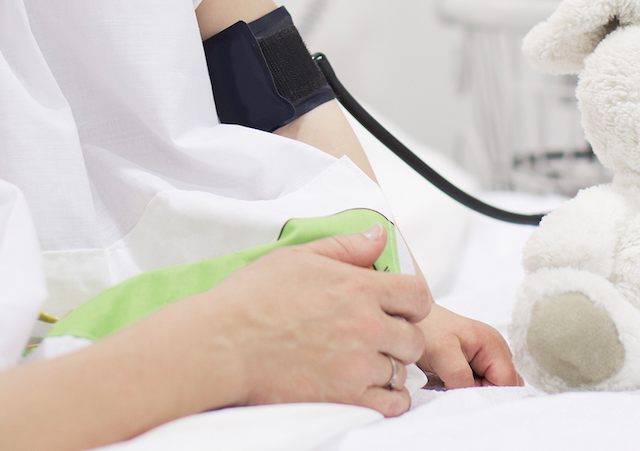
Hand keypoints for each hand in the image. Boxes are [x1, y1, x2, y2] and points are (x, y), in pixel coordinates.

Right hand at [205, 224, 431, 417]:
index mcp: (358, 288)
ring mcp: (358, 364)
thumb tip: (380, 236)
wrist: (222, 344)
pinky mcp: (345, 397)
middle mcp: (366, 326)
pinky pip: (392, 404)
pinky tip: (372, 388)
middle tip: (377, 337)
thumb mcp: (298, 257)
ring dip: (390, 366)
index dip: (412, 302)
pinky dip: (389, 399)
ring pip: (402, 370)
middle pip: (414, 336)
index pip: (418, 295)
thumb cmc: (252, 298)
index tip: (398, 308)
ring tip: (366, 361)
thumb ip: (346, 246)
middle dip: (401, 336)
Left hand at [415, 304, 520, 387]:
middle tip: (456, 382)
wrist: (413, 320)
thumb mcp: (441, 354)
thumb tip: (472, 398)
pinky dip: (470, 385)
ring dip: (475, 389)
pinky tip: (453, 376)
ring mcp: (489, 355)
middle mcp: (497, 349)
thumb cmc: (428, 330)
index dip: (490, 394)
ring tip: (453, 377)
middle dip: (483, 392)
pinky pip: (483, 381)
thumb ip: (460, 376)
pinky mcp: (479, 361)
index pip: (508, 382)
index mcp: (494, 345)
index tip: (465, 392)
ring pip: (493, 385)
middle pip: (504, 385)